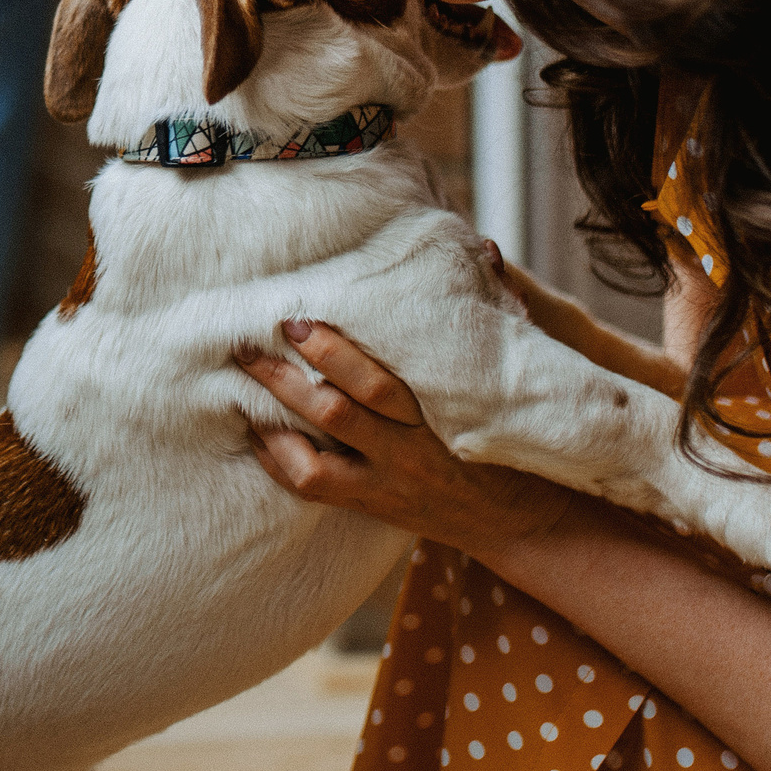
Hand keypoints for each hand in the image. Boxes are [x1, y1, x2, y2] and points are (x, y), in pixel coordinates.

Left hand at [238, 314, 573, 555]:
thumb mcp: (512, 375)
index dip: (334, 353)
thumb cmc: (515, 433)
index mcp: (440, 413)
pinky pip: (315, 487)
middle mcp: (410, 450)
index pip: (379, 383)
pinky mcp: (375, 505)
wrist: (527, 520)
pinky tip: (256, 432)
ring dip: (273, 420)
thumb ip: (503, 312)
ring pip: (316, 457)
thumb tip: (488, 250)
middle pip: (337, 412)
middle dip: (287, 376)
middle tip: (247, 343)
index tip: (298, 321)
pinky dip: (278, 460)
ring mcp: (389, 482)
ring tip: (243, 384)